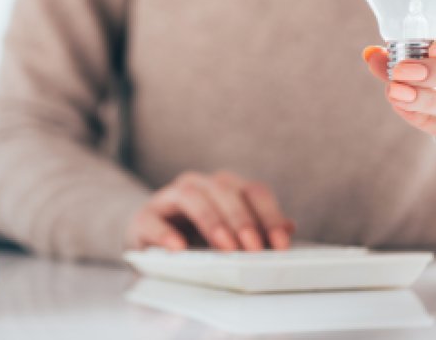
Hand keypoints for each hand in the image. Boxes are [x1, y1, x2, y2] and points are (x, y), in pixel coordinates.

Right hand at [125, 170, 294, 251]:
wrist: (148, 235)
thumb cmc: (194, 234)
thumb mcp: (230, 232)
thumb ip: (258, 228)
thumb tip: (290, 227)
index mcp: (224, 187)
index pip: (253, 191)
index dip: (270, 215)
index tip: (280, 244)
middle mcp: (198, 185)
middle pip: (225, 191)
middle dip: (243, 221)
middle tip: (253, 249)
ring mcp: (169, 197)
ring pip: (193, 197)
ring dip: (212, 222)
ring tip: (225, 248)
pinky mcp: (144, 216)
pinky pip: (154, 220)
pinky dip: (166, 234)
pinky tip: (178, 248)